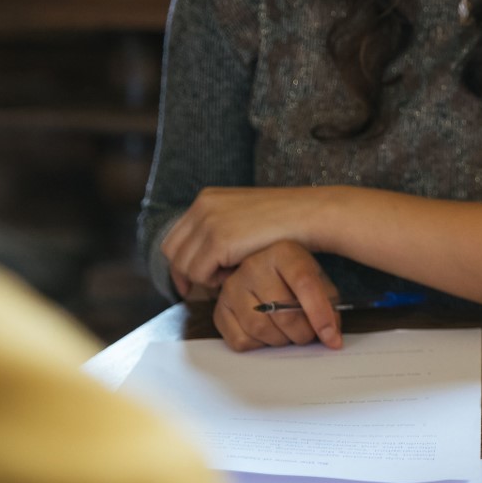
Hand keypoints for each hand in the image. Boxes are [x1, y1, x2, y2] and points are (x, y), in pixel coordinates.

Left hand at [162, 186, 328, 294]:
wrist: (309, 214)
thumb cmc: (285, 221)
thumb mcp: (243, 217)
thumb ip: (219, 229)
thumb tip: (199, 257)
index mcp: (207, 198)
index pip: (175, 236)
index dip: (180, 262)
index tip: (190, 282)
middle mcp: (203, 206)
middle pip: (172, 251)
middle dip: (186, 271)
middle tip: (209, 284)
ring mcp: (209, 221)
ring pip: (184, 265)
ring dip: (204, 276)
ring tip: (232, 272)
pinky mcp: (218, 239)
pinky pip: (199, 273)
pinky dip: (215, 280)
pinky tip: (237, 271)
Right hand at [212, 240, 342, 351]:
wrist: (261, 268)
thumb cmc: (294, 275)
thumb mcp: (317, 278)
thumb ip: (328, 304)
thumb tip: (332, 338)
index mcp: (283, 251)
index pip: (305, 284)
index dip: (320, 315)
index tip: (331, 337)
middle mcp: (254, 265)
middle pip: (283, 313)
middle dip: (303, 333)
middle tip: (309, 335)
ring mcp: (232, 286)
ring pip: (261, 329)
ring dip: (282, 340)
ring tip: (290, 333)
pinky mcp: (219, 308)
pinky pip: (240, 340)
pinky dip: (259, 345)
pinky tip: (268, 333)